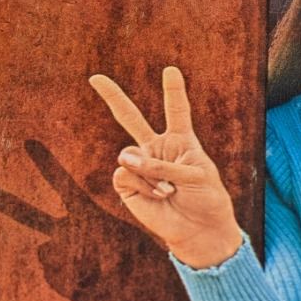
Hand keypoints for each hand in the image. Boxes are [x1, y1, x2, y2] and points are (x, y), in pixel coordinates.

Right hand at [88, 65, 242, 268]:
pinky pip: (126, 174)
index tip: (170, 71)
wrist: (199, 229)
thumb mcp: (195, 174)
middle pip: (130, 118)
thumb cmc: (205, 199)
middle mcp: (156, 150)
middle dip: (112, 97)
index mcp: (180, 141)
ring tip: (170, 190)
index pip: (176, 111)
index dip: (173, 91)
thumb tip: (122, 159)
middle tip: (96, 78)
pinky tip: (159, 196)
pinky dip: (144, 185)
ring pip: (131, 155)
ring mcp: (140, 167)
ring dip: (152, 172)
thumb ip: (162, 164)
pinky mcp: (128, 185)